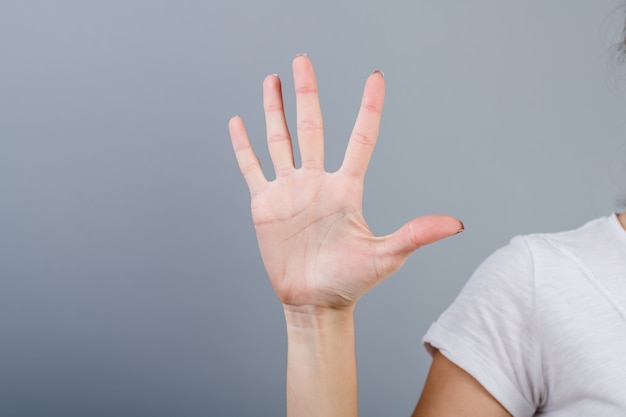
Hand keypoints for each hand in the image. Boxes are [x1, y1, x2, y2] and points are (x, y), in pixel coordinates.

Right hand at [229, 55, 462, 309]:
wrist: (314, 302)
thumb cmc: (351, 282)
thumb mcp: (386, 256)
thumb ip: (416, 234)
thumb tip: (458, 224)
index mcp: (346, 188)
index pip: (360, 138)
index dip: (368, 108)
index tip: (375, 78)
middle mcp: (317, 182)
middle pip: (311, 127)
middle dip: (307, 92)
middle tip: (302, 61)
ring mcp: (289, 190)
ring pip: (280, 140)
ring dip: (275, 110)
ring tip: (273, 80)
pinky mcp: (265, 204)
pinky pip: (253, 167)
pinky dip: (244, 146)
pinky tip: (239, 123)